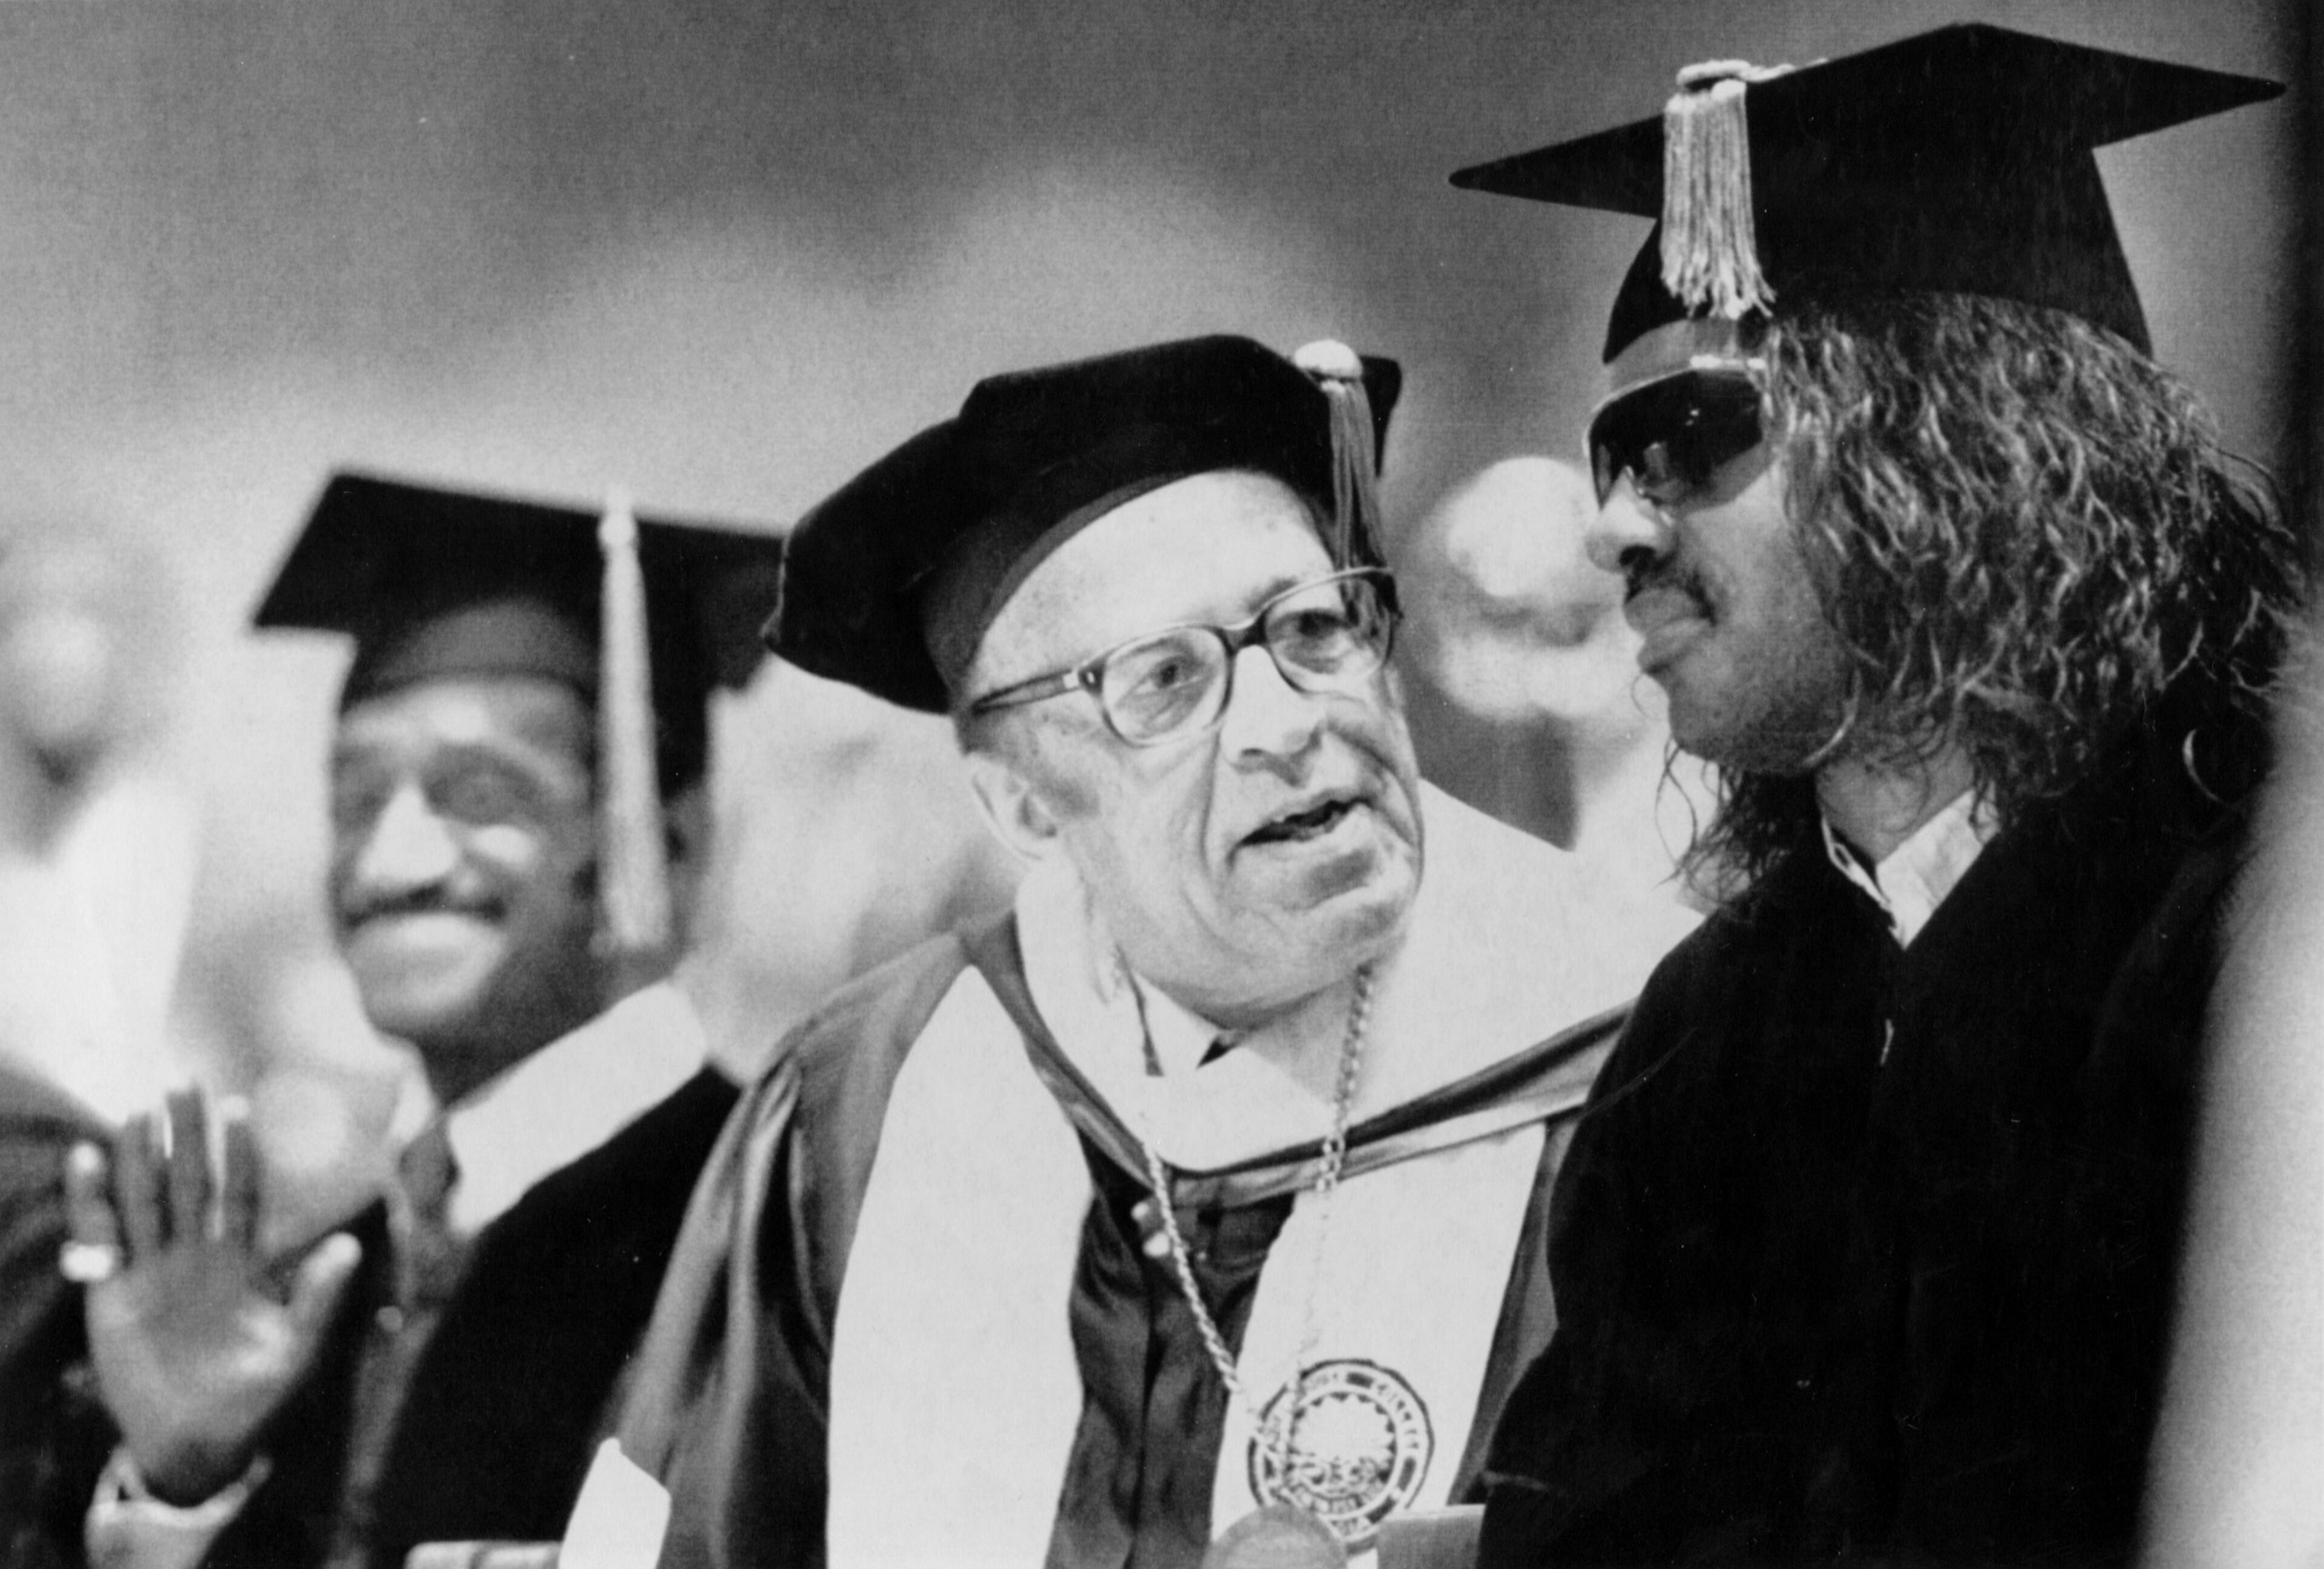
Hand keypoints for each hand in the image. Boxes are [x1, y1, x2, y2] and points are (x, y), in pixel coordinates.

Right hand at [64, 1087, 361, 1503]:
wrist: (198, 1441)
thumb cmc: (255, 1396)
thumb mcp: (295, 1350)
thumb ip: (318, 1297)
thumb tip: (350, 1244)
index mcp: (244, 1259)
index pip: (243, 1192)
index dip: (242, 1152)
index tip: (240, 1106)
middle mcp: (199, 1253)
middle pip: (192, 1180)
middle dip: (187, 1133)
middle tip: (181, 1081)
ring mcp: (154, 1267)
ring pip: (146, 1198)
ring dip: (140, 1156)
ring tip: (137, 1111)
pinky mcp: (112, 1290)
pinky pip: (101, 1236)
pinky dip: (91, 1200)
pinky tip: (87, 1158)